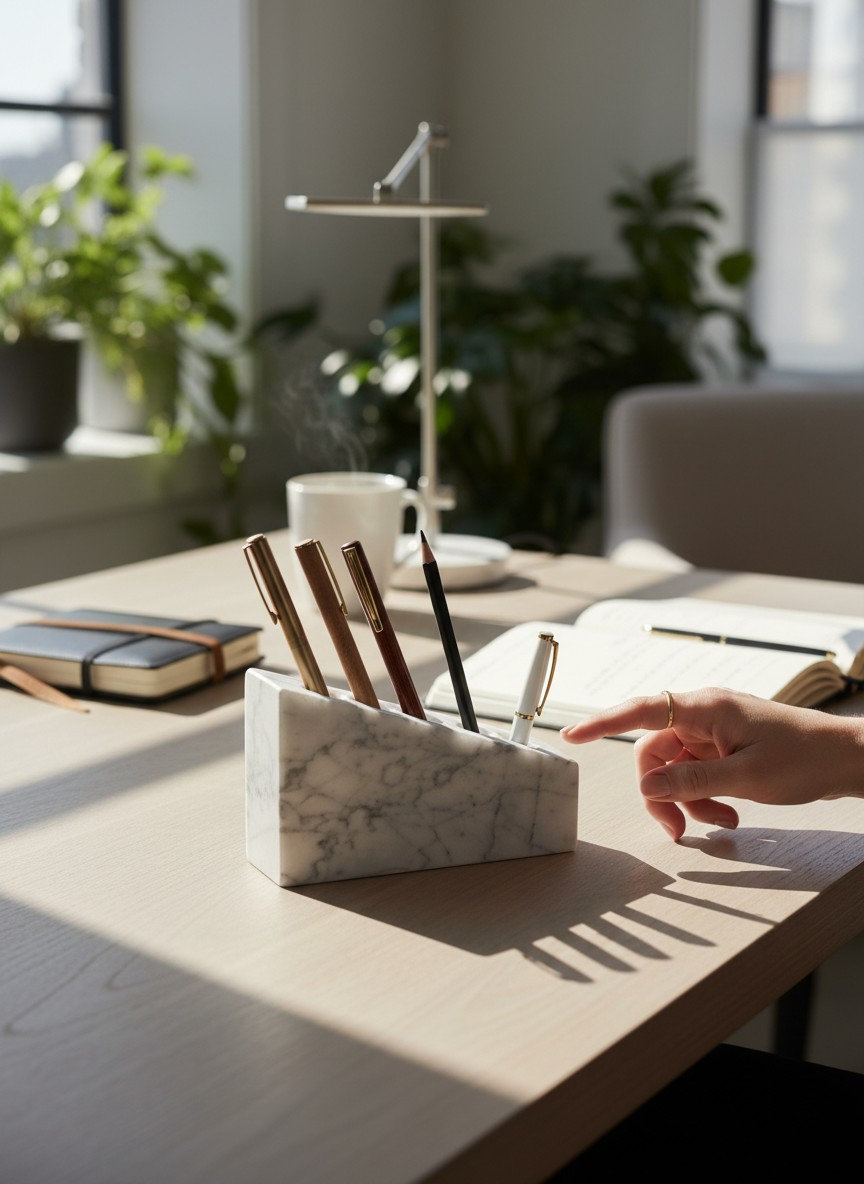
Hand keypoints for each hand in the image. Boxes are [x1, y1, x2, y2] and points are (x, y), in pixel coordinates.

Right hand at [560, 687, 863, 839]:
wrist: (844, 759)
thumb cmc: (804, 758)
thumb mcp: (745, 777)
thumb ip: (692, 781)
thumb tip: (648, 787)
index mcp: (705, 708)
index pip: (641, 710)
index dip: (603, 723)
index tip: (573, 735)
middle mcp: (704, 715)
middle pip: (655, 752)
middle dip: (661, 792)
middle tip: (676, 829)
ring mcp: (714, 732)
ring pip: (676, 768)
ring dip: (689, 800)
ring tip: (722, 821)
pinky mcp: (725, 748)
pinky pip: (697, 773)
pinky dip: (705, 797)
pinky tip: (730, 813)